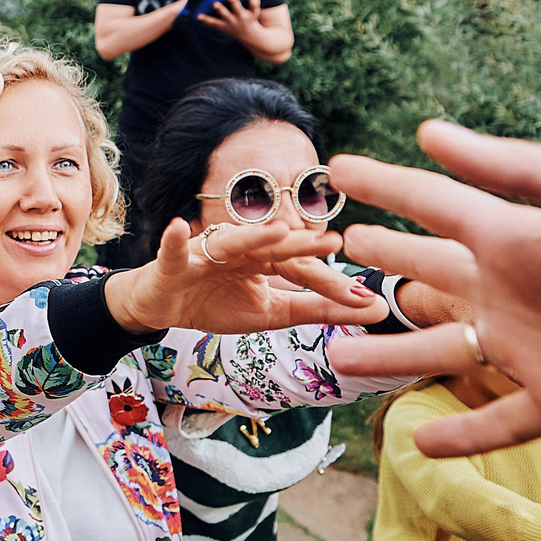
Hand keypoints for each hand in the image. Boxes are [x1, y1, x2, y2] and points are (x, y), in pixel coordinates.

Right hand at [104, 215, 383, 335]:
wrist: (163, 306)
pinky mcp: (172, 262)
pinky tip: (177, 227)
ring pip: (232, 242)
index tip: (365, 296)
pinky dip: (174, 240)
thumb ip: (320, 310)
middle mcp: (241, 249)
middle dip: (302, 245)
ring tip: (277, 231)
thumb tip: (378, 309)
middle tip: (335, 242)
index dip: (330, 283)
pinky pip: (173, 250)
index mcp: (266, 260)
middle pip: (274, 249)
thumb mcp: (273, 313)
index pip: (302, 269)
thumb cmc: (217, 304)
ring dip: (252, 236)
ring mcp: (206, 253)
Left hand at [197, 0, 263, 45]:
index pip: (238, 7)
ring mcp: (226, 25)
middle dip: (220, 9)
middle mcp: (233, 20)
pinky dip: (205, 22)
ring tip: (199, 15)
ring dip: (207, 18)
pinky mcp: (222, 27)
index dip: (234, 2)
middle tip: (214, 3)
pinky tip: (197, 17)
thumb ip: (255, 3)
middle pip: (225, 14)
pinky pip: (212, 25)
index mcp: (242, 14)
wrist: (250, 35)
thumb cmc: (251, 18)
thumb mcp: (256, 12)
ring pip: (215, 21)